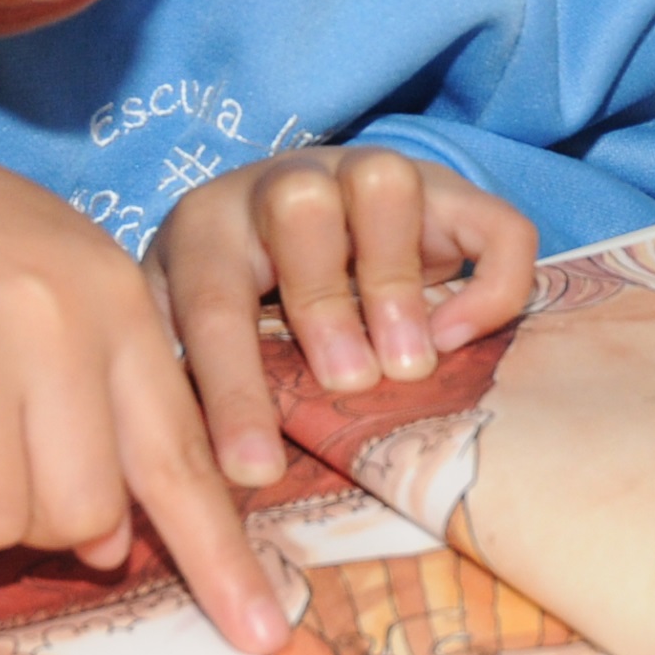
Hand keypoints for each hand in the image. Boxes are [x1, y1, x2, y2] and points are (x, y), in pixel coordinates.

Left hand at [152, 144, 537, 486]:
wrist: (294, 216)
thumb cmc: (233, 301)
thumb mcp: (181, 330)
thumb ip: (172, 379)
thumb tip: (160, 475)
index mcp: (207, 227)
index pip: (214, 301)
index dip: (233, 390)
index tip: (255, 469)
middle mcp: (284, 185)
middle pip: (298, 203)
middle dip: (323, 301)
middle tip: (349, 382)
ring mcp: (368, 178)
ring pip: (386, 180)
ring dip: (395, 280)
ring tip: (406, 365)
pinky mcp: (448, 195)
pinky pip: (493, 222)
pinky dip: (490, 283)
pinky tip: (460, 336)